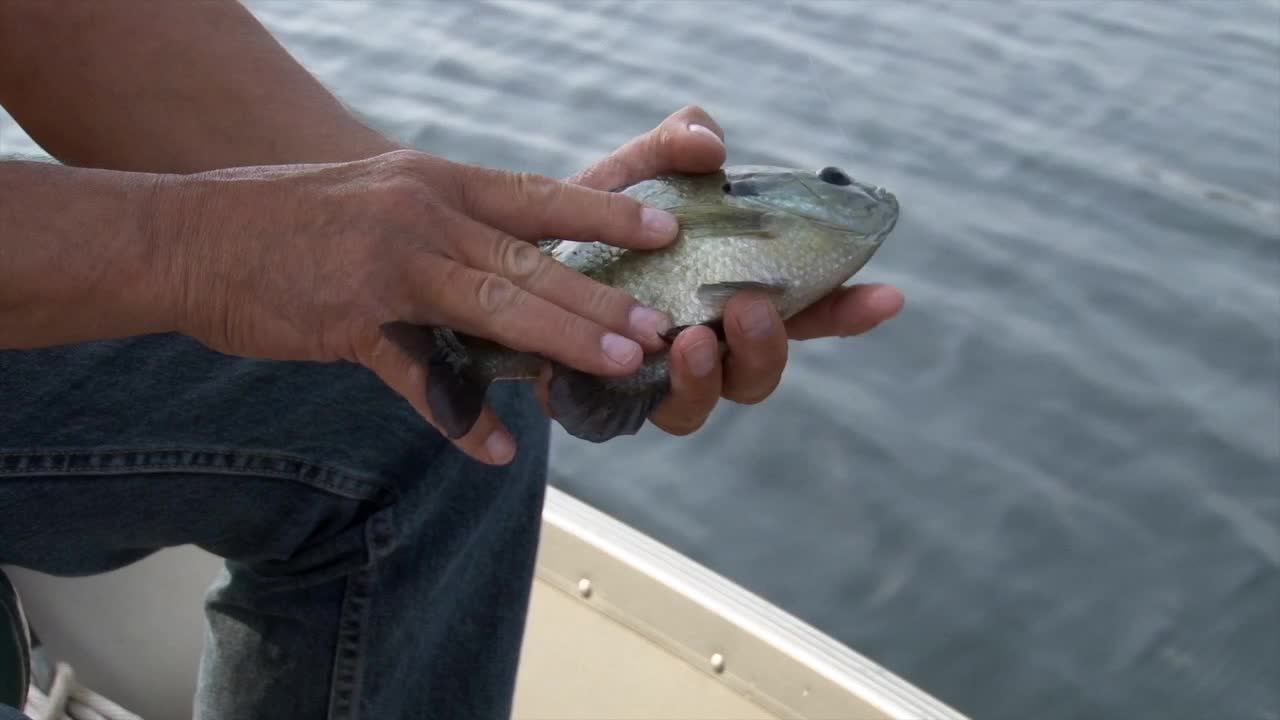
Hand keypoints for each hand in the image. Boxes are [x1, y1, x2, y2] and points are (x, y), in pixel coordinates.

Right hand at [157, 149, 680, 462]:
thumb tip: (514, 264)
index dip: (606, 213)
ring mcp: (388, 267)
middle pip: (529, 259)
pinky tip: (500, 447)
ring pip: (492, 304)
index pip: (539, 196)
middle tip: (659, 325)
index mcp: (438, 183)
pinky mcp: (350, 321)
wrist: (193, 235)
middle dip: (600, 296)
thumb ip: (450, 227)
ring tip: (617, 363)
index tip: (665, 228)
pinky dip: (460, 416)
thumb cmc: (296, 218)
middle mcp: (422, 216)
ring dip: (559, 339)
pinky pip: (418, 377)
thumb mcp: (384, 197)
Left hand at [559, 105, 905, 436]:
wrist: (507, 264)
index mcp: (727, 293)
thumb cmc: (588, 223)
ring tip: (689, 340)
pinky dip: (634, 392)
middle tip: (751, 308)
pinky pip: (630, 415)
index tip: (887, 295)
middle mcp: (702, 346)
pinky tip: (627, 359)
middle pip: (760, 371)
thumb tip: (711, 145)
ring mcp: (653, 380)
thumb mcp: (630, 174)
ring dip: (706, 378)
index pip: (803, 310)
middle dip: (769, 346)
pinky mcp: (600, 401)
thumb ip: (671, 150)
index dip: (847, 310)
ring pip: (701, 405)